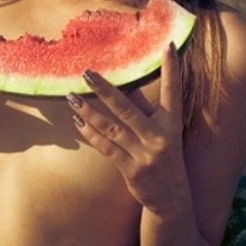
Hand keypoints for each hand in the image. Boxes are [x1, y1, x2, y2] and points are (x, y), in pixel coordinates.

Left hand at [67, 44, 187, 214]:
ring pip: (112, 128)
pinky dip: (91, 134)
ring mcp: (145, 155)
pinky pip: (107, 148)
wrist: (171, 199)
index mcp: (173, 124)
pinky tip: (78, 122)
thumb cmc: (165, 157)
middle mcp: (160, 137)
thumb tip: (125, 87)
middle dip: (106, 90)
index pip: (173, 92)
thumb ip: (147, 112)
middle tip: (87, 73)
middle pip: (128, 109)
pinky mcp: (132, 170)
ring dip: (89, 112)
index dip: (172, 70)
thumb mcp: (165, 133)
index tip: (168, 46)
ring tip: (72, 97)